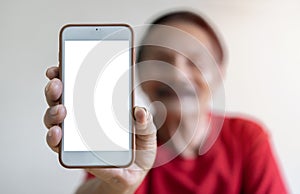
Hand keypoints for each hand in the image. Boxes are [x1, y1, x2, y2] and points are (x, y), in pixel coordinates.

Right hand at [44, 66, 156, 193]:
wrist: (134, 174)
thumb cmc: (139, 149)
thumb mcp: (147, 132)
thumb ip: (145, 121)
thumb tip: (138, 111)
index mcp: (101, 107)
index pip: (81, 86)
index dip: (69, 74)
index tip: (62, 63)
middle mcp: (84, 118)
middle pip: (63, 98)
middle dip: (56, 88)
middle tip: (57, 83)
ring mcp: (77, 134)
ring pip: (55, 119)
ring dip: (52, 112)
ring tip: (60, 110)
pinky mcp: (74, 153)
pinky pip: (58, 144)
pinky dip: (54, 138)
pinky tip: (57, 133)